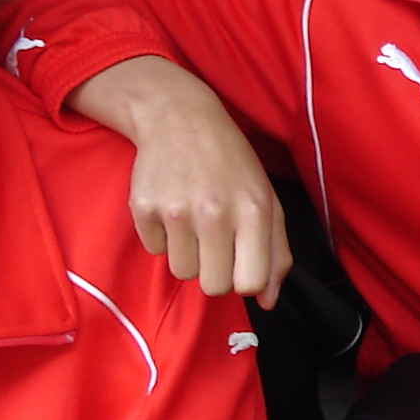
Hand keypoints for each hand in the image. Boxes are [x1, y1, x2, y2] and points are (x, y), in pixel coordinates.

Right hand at [69, 57, 290, 307]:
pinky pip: (154, 250)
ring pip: (182, 272)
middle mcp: (215, 212)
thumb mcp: (266, 200)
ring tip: (193, 220)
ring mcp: (176, 210)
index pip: (250, 284)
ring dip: (188, 254)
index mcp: (253, 211)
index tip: (240, 263)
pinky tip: (172, 206)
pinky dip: (162, 236)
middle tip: (214, 243)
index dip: (245, 281)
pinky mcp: (143, 207)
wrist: (181, 118)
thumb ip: (276, 253)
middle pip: (214, 286)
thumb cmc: (232, 164)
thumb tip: (267, 301)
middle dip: (215, 272)